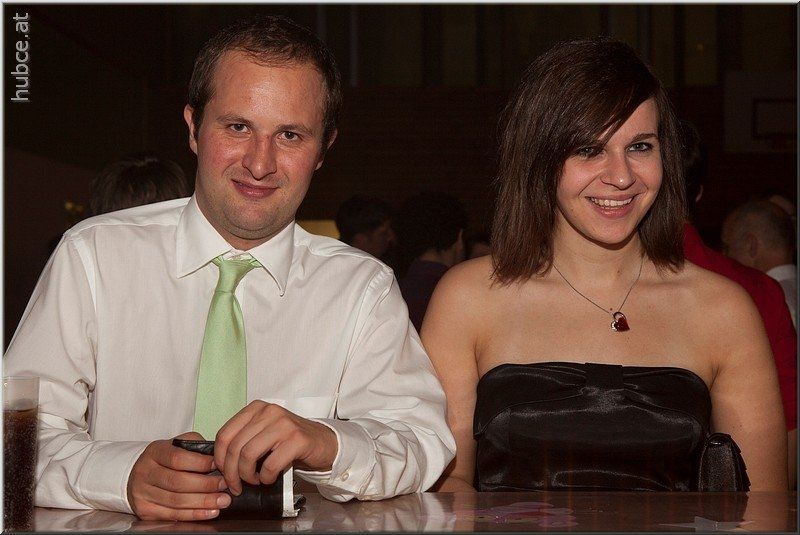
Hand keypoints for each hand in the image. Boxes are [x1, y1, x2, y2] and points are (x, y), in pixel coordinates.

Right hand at [127, 432, 230, 520]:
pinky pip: (173, 515)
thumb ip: (195, 446)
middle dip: (206, 485)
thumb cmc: (166, 459)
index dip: (200, 463)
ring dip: (204, 502)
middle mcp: (145, 472)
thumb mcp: (177, 445)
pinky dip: (194, 514)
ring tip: (223, 500)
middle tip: (225, 485)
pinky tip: (210, 511)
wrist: (140, 475)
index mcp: (155, 452)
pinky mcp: (145, 510)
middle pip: (178, 482)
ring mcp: (142, 493)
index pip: (178, 458)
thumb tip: (217, 457)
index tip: (218, 465)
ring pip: (176, 501)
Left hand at [214, 401, 337, 494]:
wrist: (323, 443)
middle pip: (235, 447)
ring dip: (247, 475)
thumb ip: (243, 439)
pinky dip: (265, 477)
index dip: (220, 458)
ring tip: (254, 481)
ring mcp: (284, 424)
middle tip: (236, 486)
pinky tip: (269, 478)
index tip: (224, 473)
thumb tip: (218, 462)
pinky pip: (270, 465)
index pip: (225, 434)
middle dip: (231, 473)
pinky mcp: (297, 439)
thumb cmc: (288, 442)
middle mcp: (269, 412)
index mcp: (256, 408)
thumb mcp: (263, 433)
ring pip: (248, 455)